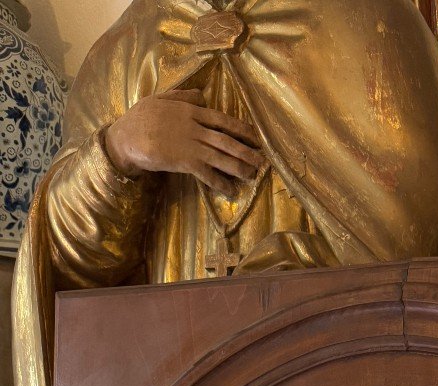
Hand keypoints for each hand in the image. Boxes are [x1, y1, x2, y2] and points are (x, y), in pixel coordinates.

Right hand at [104, 89, 264, 197]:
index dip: (242, 129)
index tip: (255, 137)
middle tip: (262, 161)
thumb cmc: (141, 117)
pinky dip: (220, 183)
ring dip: (240, 168)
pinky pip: (208, 174)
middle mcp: (196, 128)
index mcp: (191, 111)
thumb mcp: (161, 98)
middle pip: (227, 140)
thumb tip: (203, 95)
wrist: (126, 136)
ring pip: (222, 157)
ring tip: (252, 175)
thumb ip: (183, 95)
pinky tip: (231, 190)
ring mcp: (192, 146)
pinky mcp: (185, 162)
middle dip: (247, 151)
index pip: (223, 120)